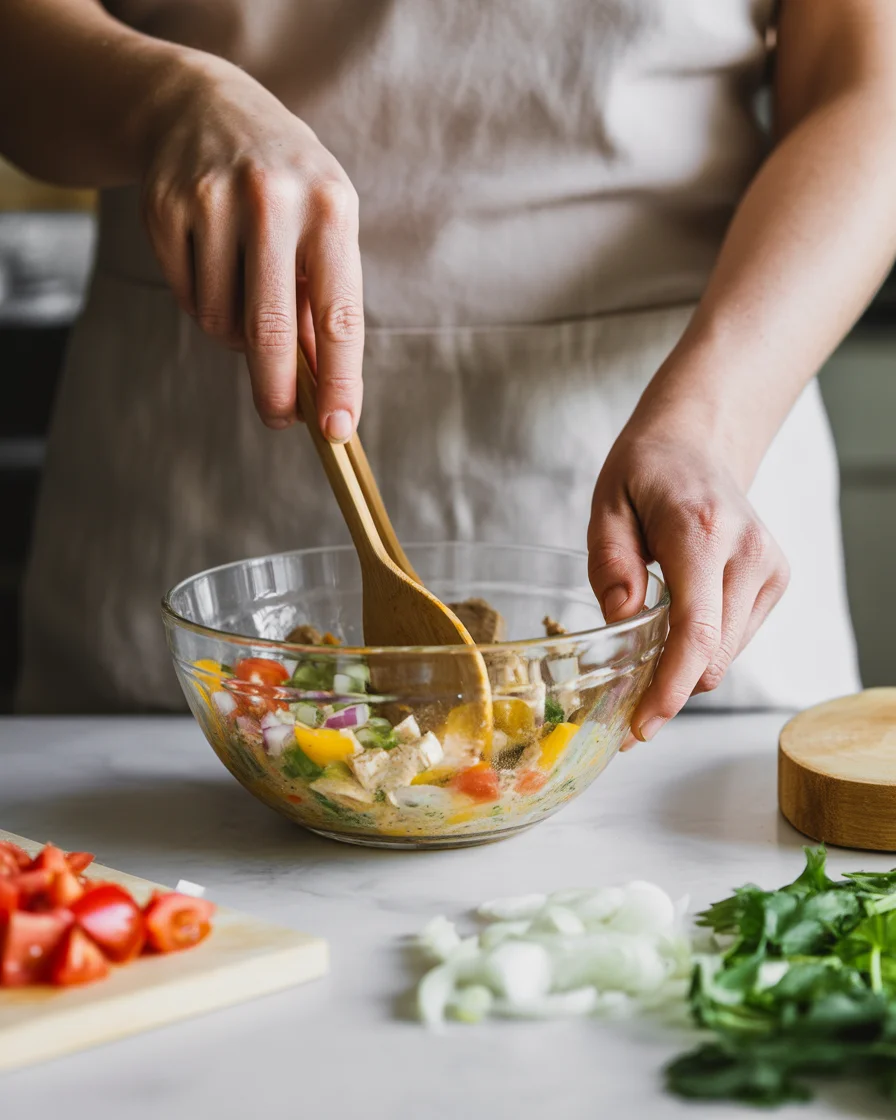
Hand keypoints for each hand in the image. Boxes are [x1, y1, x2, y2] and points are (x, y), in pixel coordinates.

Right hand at [140, 57, 362, 435]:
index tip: (337, 430)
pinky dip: (204, 305)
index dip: (339, 381)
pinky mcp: (165, 208)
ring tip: (246, 296)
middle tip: (279, 419)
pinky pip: (188, 298)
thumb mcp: (324, 224)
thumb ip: (325, 299)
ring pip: (222, 321)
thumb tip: (320, 388)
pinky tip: (213, 267)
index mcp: (330, 207)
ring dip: (236, 335)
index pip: (338, 315)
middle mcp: (272, 199)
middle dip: (275, 391)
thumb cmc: (285, 185)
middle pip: (270, 330)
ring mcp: (212, 200)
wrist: (204, 105)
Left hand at [587, 416, 789, 743]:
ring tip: (646, 652)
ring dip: (685, 668)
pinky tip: (677, 623)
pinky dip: (703, 647)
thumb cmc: (645, 473)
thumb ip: (610, 565)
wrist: (697, 444)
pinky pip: (735, 639)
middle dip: (667, 688)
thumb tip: (623, 621)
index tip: (641, 723)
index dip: (669, 687)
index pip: (695, 630)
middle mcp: (748, 552)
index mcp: (701, 532)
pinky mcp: (777, 579)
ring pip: (726, 655)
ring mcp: (770, 567)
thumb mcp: (606, 507)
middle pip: (712, 654)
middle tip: (623, 707)